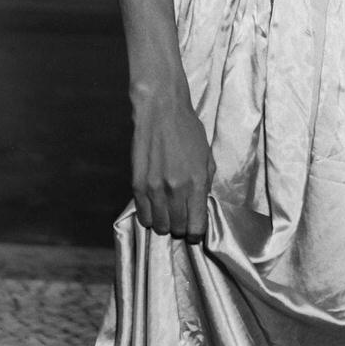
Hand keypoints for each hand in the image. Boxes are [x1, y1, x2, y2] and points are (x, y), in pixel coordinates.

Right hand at [130, 88, 214, 242]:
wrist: (161, 112)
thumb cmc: (188, 131)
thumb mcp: (206, 156)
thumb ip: (205, 183)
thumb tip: (200, 206)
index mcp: (197, 181)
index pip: (196, 224)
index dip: (197, 233)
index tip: (196, 232)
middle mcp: (176, 189)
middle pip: (177, 228)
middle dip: (181, 229)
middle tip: (182, 220)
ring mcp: (155, 189)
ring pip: (159, 226)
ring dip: (165, 224)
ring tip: (168, 214)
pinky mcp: (137, 186)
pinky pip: (142, 216)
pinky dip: (150, 217)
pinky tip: (155, 208)